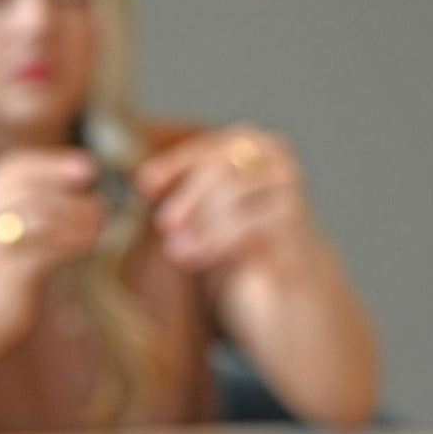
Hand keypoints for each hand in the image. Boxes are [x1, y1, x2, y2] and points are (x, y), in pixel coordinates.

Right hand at [0, 147, 105, 345]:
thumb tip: (84, 176)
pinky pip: (42, 250)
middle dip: (69, 194)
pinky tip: (88, 245)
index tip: (89, 168)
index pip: (15, 167)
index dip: (54, 164)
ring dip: (74, 219)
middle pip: (27, 189)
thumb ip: (31, 201)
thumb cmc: (2, 269)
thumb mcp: (7, 228)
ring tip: (98, 226)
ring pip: (36, 217)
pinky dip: (70, 244)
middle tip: (100, 204)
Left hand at [135, 125, 321, 276]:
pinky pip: (250, 227)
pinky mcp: (296, 231)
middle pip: (224, 167)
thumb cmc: (238, 242)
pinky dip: (213, 242)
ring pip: (236, 195)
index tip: (144, 184)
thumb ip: (180, 191)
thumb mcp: (206, 211)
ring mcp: (291, 194)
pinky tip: (189, 258)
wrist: (286, 286)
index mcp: (255, 147)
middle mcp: (278, 163)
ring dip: (199, 223)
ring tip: (174, 249)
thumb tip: (136, 181)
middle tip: (163, 223)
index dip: (174, 164)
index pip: (211, 147)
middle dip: (187, 195)